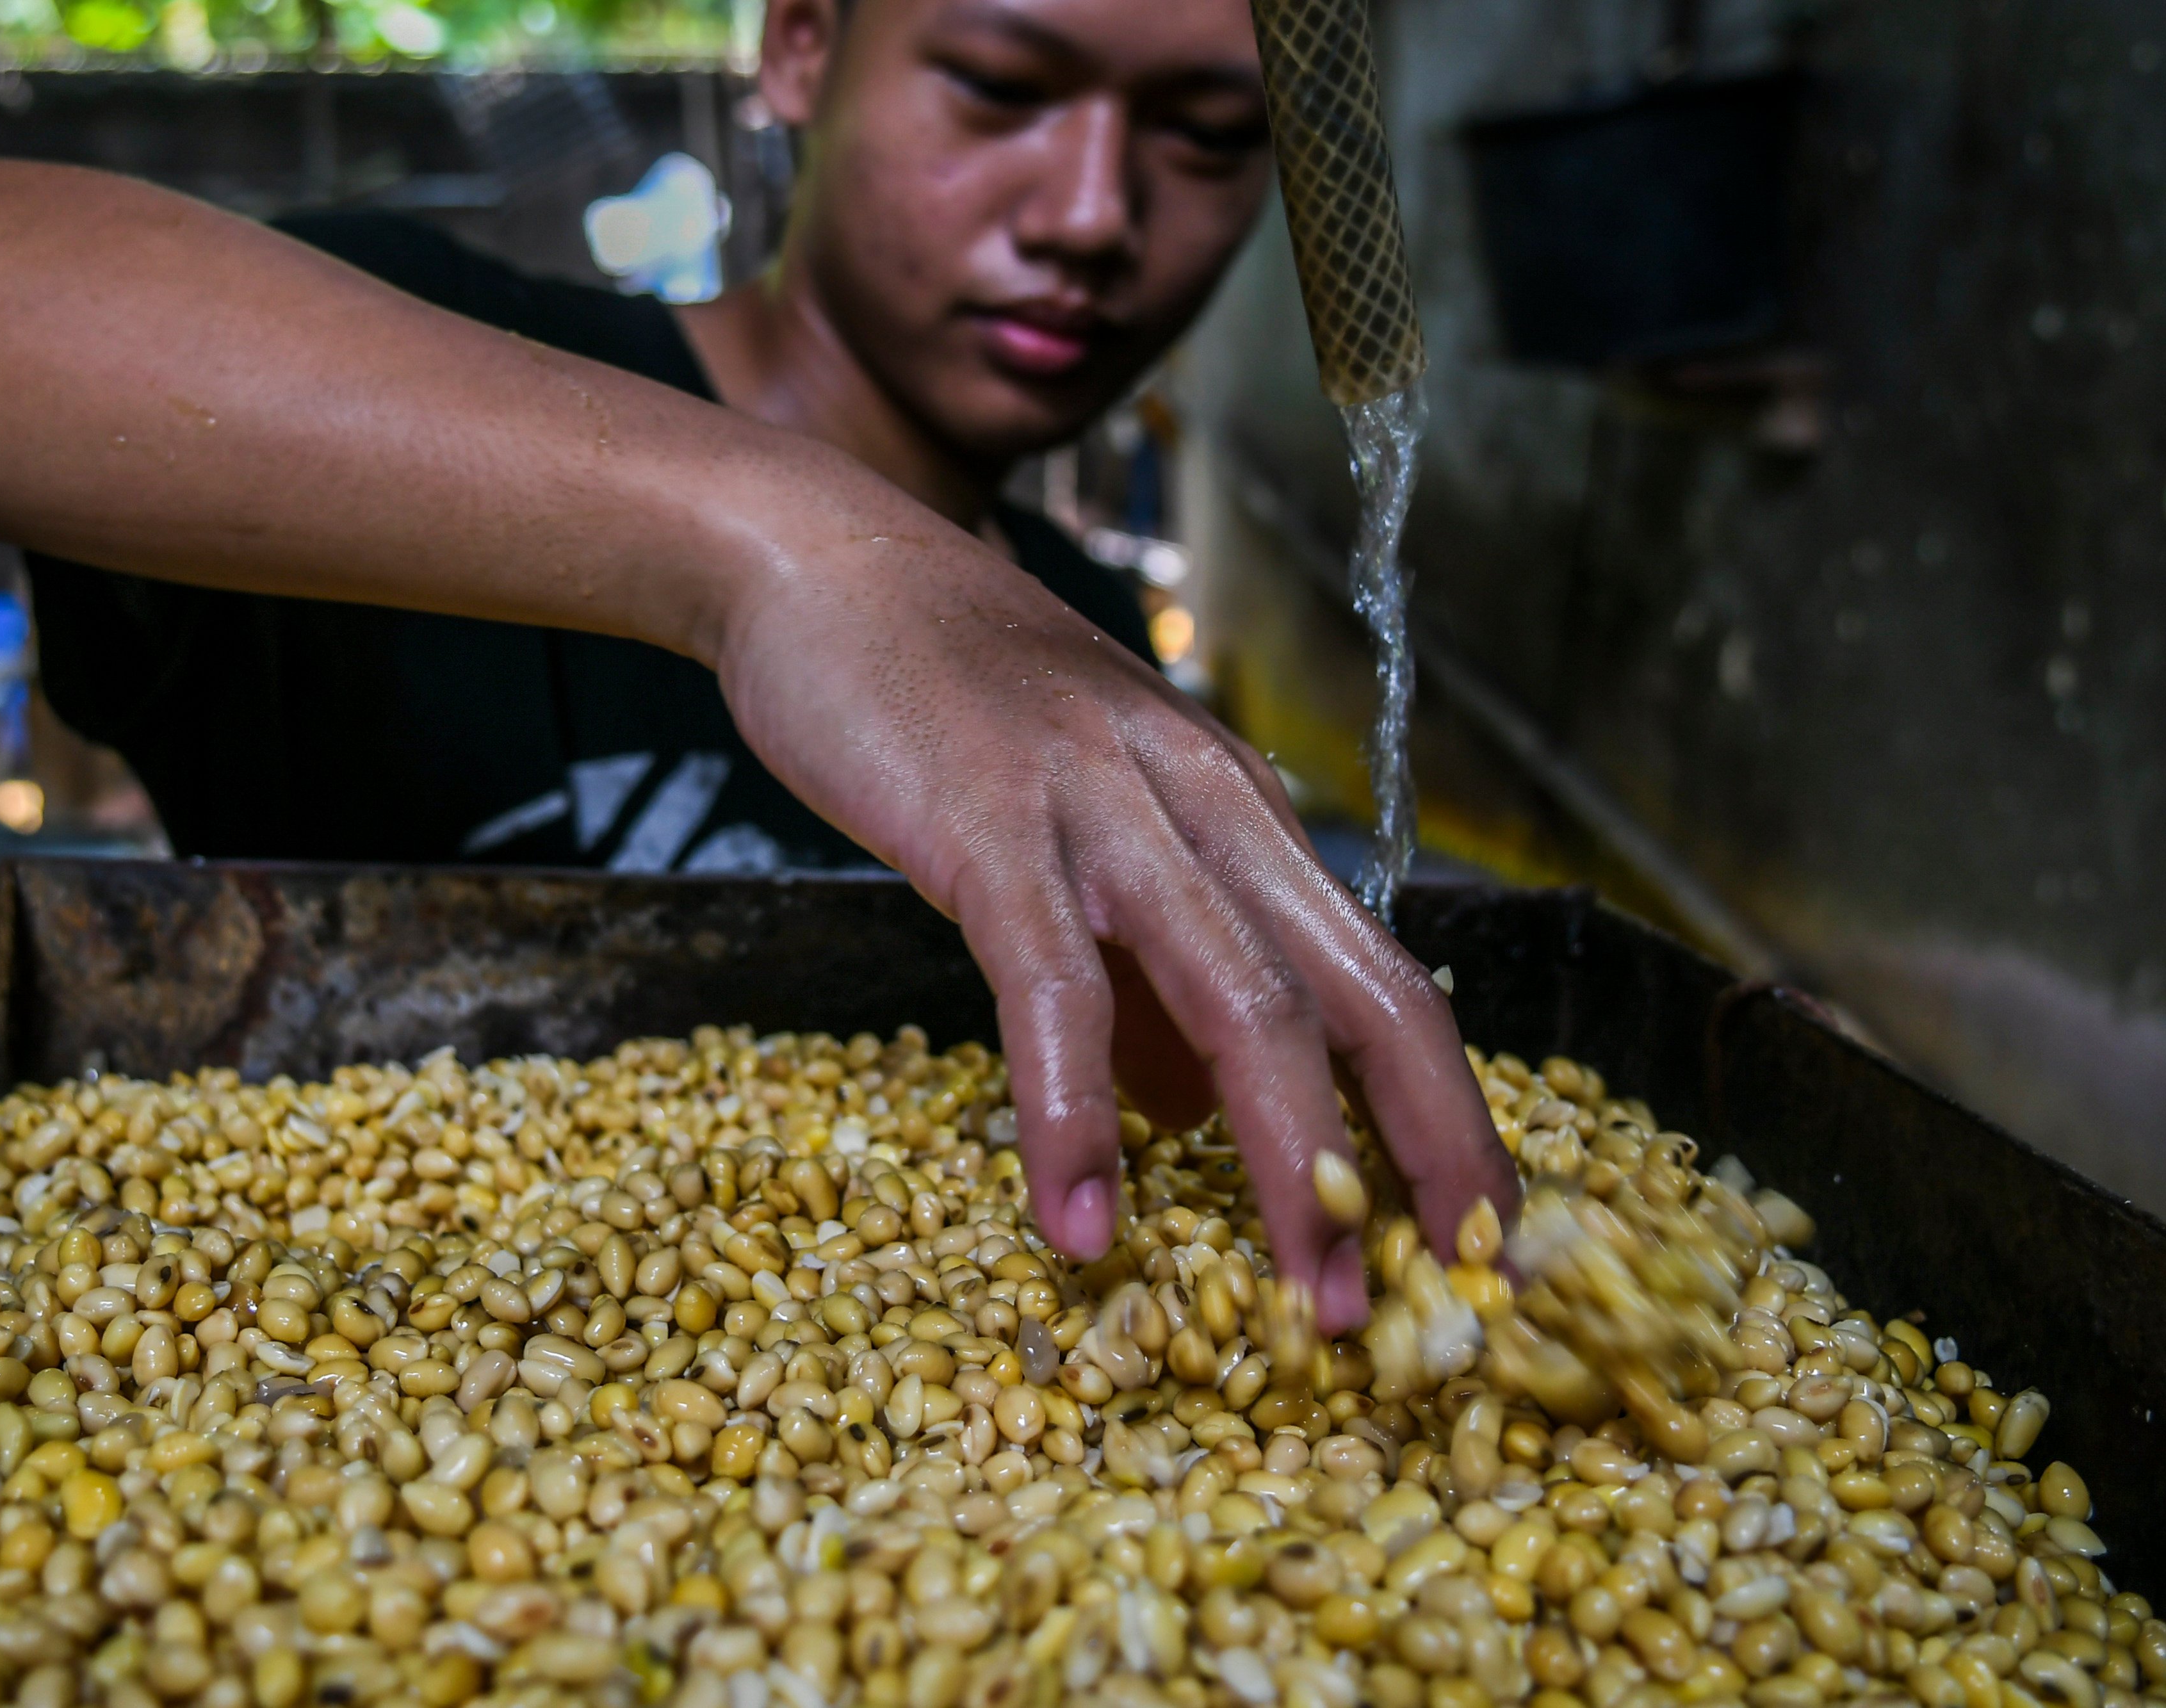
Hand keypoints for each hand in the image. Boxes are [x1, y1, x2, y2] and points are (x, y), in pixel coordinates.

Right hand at [710, 498, 1518, 1329]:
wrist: (828, 563)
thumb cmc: (955, 710)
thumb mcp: (1089, 836)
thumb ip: (1149, 980)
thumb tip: (1204, 1118)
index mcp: (1243, 818)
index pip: (1389, 984)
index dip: (1448, 1120)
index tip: (1478, 1246)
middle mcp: (1209, 809)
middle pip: (1360, 1001)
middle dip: (1420, 1164)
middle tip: (1442, 1310)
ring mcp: (1107, 810)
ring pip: (1244, 1003)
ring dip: (1292, 1170)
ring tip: (1309, 1306)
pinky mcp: (994, 822)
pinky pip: (1055, 987)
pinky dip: (1074, 1117)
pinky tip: (1079, 1223)